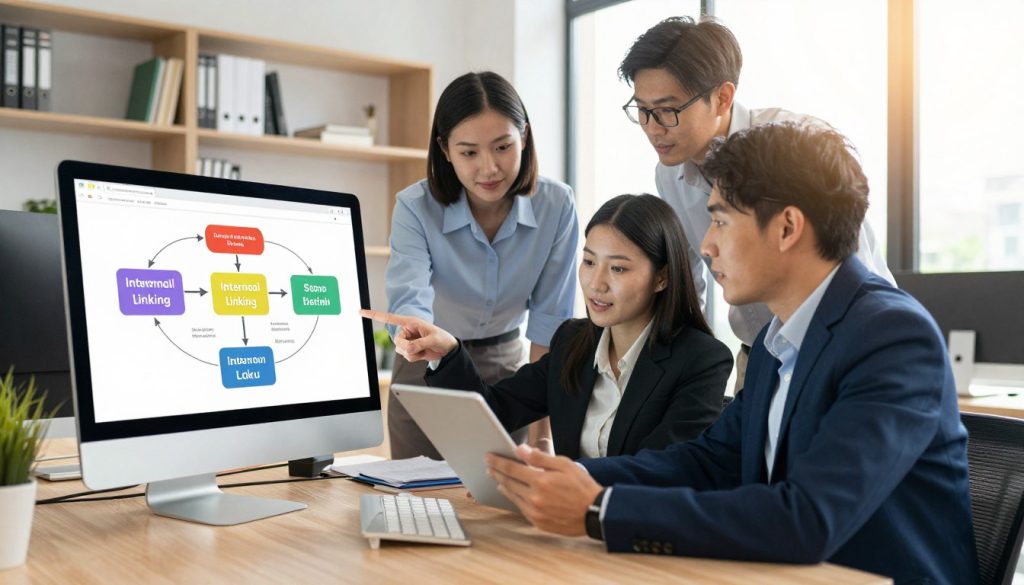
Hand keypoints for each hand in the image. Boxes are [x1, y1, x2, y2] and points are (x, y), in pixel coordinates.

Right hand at [359, 309, 457, 361]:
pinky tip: (422, 354)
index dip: (374, 315)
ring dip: (413, 354)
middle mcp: (406, 331)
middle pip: (397, 341)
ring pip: (400, 350)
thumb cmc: (442, 338)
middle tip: (421, 347)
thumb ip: (420, 344)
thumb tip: (408, 349)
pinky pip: (405, 356)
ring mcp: (407, 341)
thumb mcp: (433, 339)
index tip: (360, 312)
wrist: (446, 349)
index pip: (389, 318)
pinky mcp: (408, 349)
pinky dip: (414, 358)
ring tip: (424, 349)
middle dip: (408, 347)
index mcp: (410, 322)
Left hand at [486, 444, 602, 535]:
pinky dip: (514, 499)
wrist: (595, 513)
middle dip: (497, 473)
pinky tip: (512, 493)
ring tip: (497, 479)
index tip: (489, 457)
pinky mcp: (538, 523)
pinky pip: (521, 508)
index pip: (512, 469)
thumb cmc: (582, 486)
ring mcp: (535, 512)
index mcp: (541, 481)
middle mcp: (535, 497)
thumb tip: (521, 450)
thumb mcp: (565, 465)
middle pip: (509, 482)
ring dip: (503, 486)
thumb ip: (541, 458)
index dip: (498, 462)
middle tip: (489, 466)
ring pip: (512, 496)